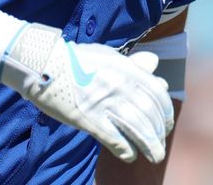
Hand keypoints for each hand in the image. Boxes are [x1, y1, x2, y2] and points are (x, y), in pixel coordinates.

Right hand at [0, 24, 173, 162]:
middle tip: (159, 144)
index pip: (158, 94)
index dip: (166, 112)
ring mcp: (105, 103)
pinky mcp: (89, 118)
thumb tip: (155, 64)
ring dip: (150, 146)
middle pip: (151, 115)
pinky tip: (129, 155)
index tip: (166, 123)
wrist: (46, 64)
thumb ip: (133, 64)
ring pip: (139, 130)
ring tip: (154, 156)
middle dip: (160, 133)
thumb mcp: (108, 56)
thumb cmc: (77, 60)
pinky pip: (115, 139)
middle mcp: (120, 86)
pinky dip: (126, 150)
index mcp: (127, 69)